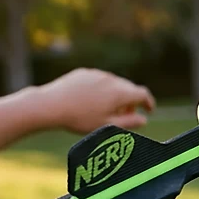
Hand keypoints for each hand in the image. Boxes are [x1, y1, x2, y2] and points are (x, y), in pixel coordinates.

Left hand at [37, 69, 155, 133]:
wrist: (50, 105)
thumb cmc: (79, 119)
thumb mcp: (107, 126)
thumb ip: (129, 123)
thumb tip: (143, 120)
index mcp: (120, 93)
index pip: (143, 94)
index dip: (148, 103)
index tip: (148, 111)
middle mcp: (111, 80)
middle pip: (129, 88)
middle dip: (132, 101)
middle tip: (126, 114)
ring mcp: (97, 74)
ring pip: (115, 83)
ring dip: (117, 95)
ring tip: (108, 109)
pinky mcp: (84, 72)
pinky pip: (100, 80)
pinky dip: (103, 89)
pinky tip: (92, 101)